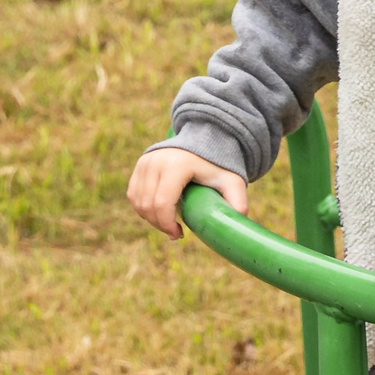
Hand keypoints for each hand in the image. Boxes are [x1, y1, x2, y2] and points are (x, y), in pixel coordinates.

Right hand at [128, 148, 248, 238]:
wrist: (208, 140)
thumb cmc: (220, 165)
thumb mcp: (232, 181)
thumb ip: (237, 200)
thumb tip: (239, 220)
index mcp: (178, 165)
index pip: (163, 202)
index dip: (167, 224)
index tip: (179, 234)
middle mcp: (157, 161)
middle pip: (148, 205)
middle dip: (160, 224)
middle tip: (175, 232)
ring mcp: (146, 162)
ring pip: (138, 202)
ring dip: (150, 218)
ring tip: (168, 223)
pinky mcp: (140, 164)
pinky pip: (134, 195)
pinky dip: (143, 208)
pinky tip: (158, 213)